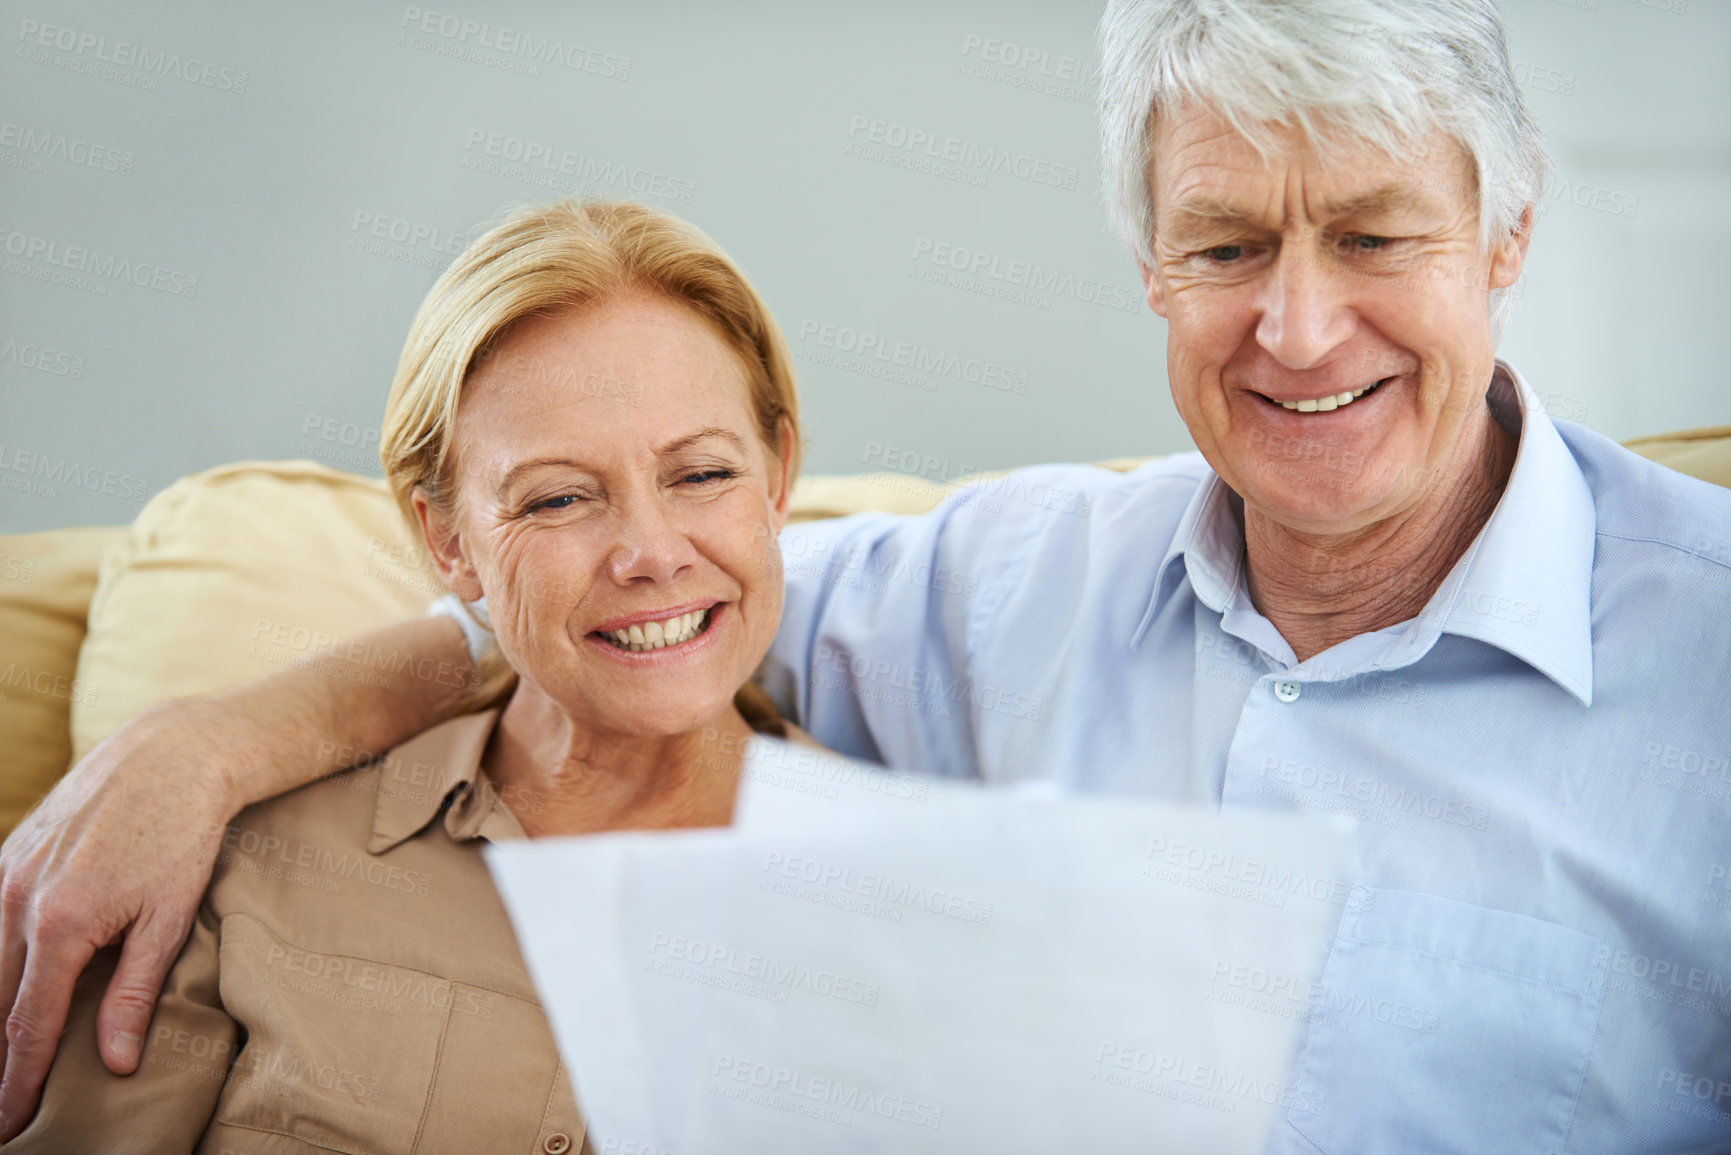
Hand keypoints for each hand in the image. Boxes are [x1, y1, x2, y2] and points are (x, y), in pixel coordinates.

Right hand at [0, 699, 238, 1138]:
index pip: (25, 1026)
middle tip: (1, 1102)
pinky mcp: (7, 854)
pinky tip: (6, 983)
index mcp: (58, 925)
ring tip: (2, 1052)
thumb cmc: (182, 837)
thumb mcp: (169, 919)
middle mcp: (16, 900)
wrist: (171, 756)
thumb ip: (133, 993)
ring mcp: (4, 873)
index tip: (9, 1123)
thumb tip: (113, 1063)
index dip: (15, 1080)